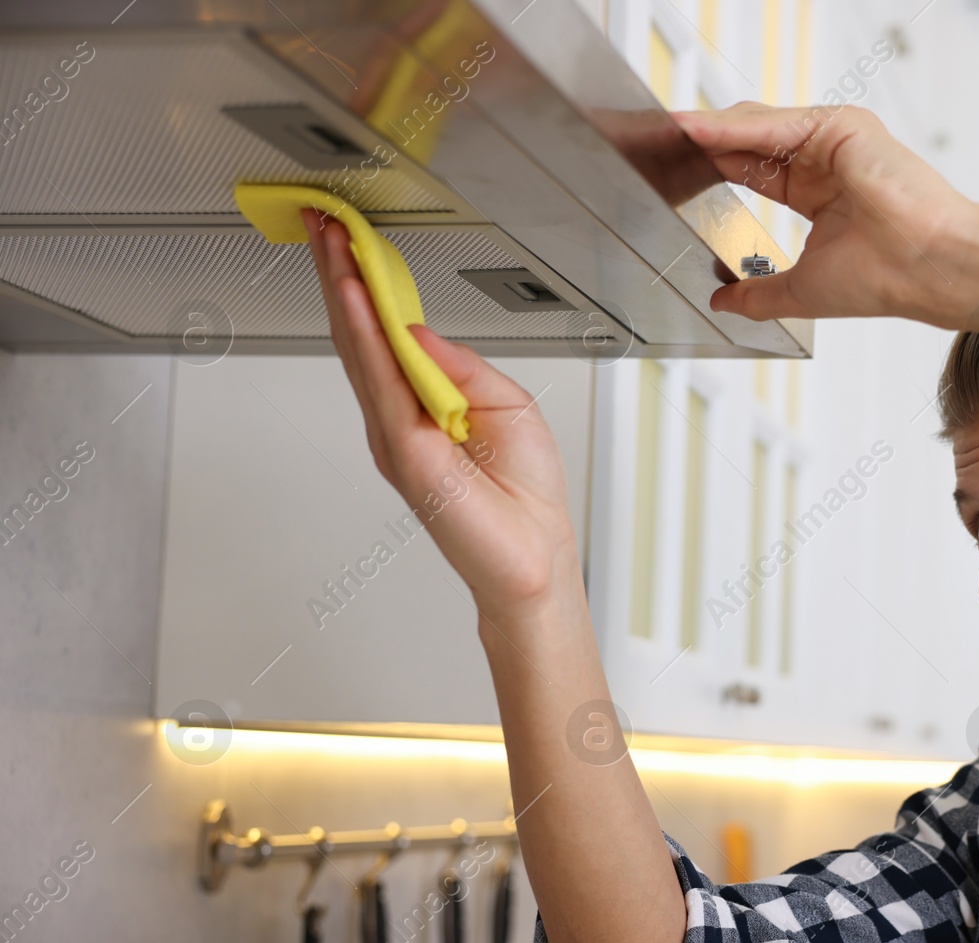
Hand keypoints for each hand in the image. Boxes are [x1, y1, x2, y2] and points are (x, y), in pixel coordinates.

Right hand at [301, 208, 578, 618]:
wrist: (533, 560)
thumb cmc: (525, 498)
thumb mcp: (507, 407)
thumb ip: (459, 366)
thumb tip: (415, 330)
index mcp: (425, 405)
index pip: (385, 335)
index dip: (366, 285)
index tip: (349, 240)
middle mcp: (400, 418)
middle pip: (360, 334)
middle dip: (340, 275)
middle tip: (322, 223)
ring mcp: (395, 434)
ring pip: (361, 349)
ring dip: (343, 292)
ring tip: (330, 243)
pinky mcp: (404, 450)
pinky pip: (380, 380)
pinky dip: (364, 334)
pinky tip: (354, 298)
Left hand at [672, 103, 977, 324]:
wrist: (929, 270)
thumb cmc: (887, 279)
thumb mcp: (802, 288)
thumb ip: (758, 292)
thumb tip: (723, 302)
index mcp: (820, 191)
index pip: (752, 170)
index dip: (710, 168)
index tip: (671, 172)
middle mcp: (828, 160)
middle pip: (750, 141)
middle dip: (703, 144)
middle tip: (656, 146)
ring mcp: (836, 139)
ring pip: (759, 128)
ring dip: (710, 131)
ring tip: (668, 134)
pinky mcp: (844, 126)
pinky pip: (776, 126)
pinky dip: (734, 130)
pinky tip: (698, 133)